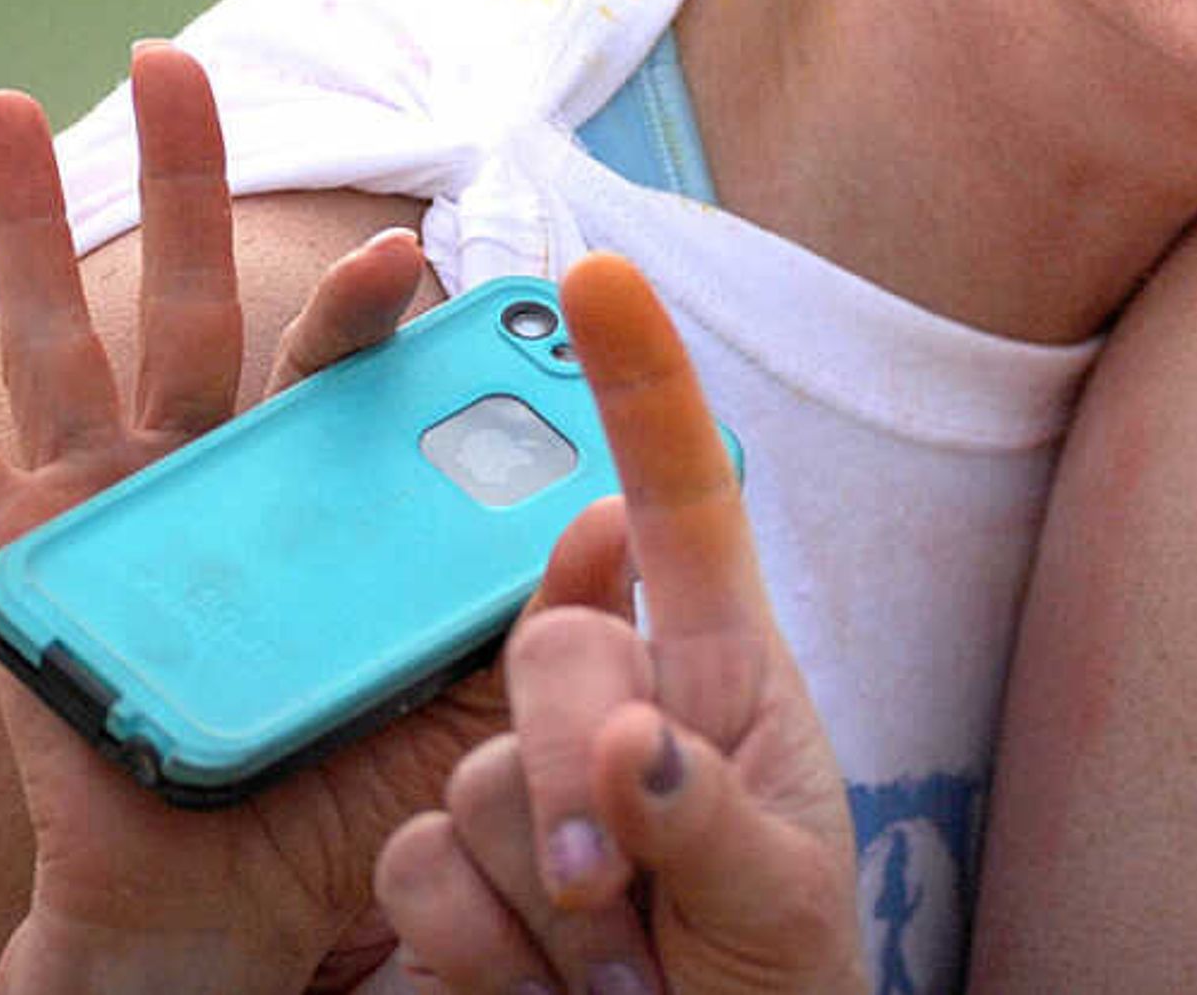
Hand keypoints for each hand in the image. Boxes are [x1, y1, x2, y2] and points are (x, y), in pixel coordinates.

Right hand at [0, 44, 609, 992]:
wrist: (231, 907)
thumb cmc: (357, 800)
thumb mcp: (472, 701)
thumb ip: (542, 608)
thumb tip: (613, 513)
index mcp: (313, 480)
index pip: (341, 363)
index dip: (364, 305)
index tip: (399, 255)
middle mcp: (203, 464)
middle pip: (190, 294)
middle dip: (183, 175)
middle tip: (173, 58)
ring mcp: (99, 503)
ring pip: (58, 337)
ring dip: (23, 222)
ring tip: (1, 104)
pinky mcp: (11, 565)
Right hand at [376, 255, 866, 994]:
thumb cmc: (772, 981)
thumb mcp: (781, 903)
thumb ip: (712, 818)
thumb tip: (630, 740)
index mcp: (717, 671)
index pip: (680, 503)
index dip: (638, 387)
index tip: (600, 273)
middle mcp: (608, 701)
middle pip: (549, 648)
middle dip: (575, 776)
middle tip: (615, 901)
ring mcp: (512, 781)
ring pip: (470, 782)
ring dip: (546, 908)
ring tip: (618, 972)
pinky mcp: (434, 869)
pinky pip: (416, 874)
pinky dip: (483, 957)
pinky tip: (545, 994)